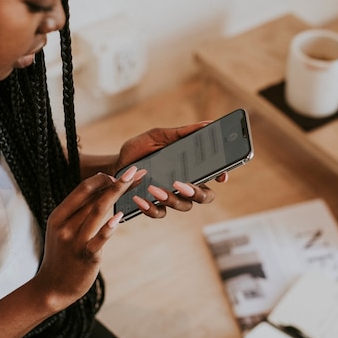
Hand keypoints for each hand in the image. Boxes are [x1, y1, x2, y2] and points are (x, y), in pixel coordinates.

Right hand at [32, 167, 143, 309]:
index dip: (102, 179)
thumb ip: (78, 213)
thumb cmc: (62, 256)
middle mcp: (65, 226)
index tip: (119, 175)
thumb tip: (101, 192)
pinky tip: (120, 216)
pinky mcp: (86, 256)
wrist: (52, 287)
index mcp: (58, 216)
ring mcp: (75, 241)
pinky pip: (99, 239)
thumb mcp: (62, 231)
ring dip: (117, 193)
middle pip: (93, 197)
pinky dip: (109, 226)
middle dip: (116, 182)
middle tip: (135, 171)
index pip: (82, 189)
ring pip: (97, 212)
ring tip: (133, 182)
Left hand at [114, 122, 228, 218]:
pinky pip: (159, 213)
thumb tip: (207, 124)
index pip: (213, 174)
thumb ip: (181, 133)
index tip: (220, 176)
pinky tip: (140, 199)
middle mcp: (185, 185)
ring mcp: (171, 197)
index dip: (221, 176)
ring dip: (172, 198)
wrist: (116, 164)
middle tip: (182, 184)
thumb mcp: (158, 136)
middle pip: (204, 196)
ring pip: (184, 206)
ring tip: (154, 188)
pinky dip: (151, 208)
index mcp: (190, 167)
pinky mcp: (154, 206)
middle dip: (198, 193)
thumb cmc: (140, 149)